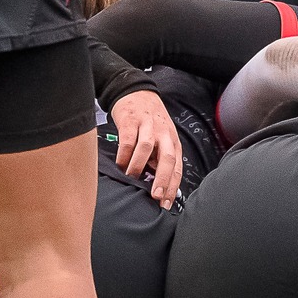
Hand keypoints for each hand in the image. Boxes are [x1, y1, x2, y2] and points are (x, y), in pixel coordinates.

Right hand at [112, 91, 183, 208]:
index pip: (177, 167)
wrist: (138, 93)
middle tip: (155, 196)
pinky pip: (128, 140)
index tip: (165, 204)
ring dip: (138, 166)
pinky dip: (124, 154)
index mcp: (173, 142)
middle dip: (163, 178)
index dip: (173, 186)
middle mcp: (164, 134)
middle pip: (168, 158)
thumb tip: (157, 186)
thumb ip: (159, 159)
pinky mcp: (132, 121)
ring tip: (131, 178)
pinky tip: (120, 164)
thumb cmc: (150, 122)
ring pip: (147, 148)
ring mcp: (148, 127)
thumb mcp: (161, 139)